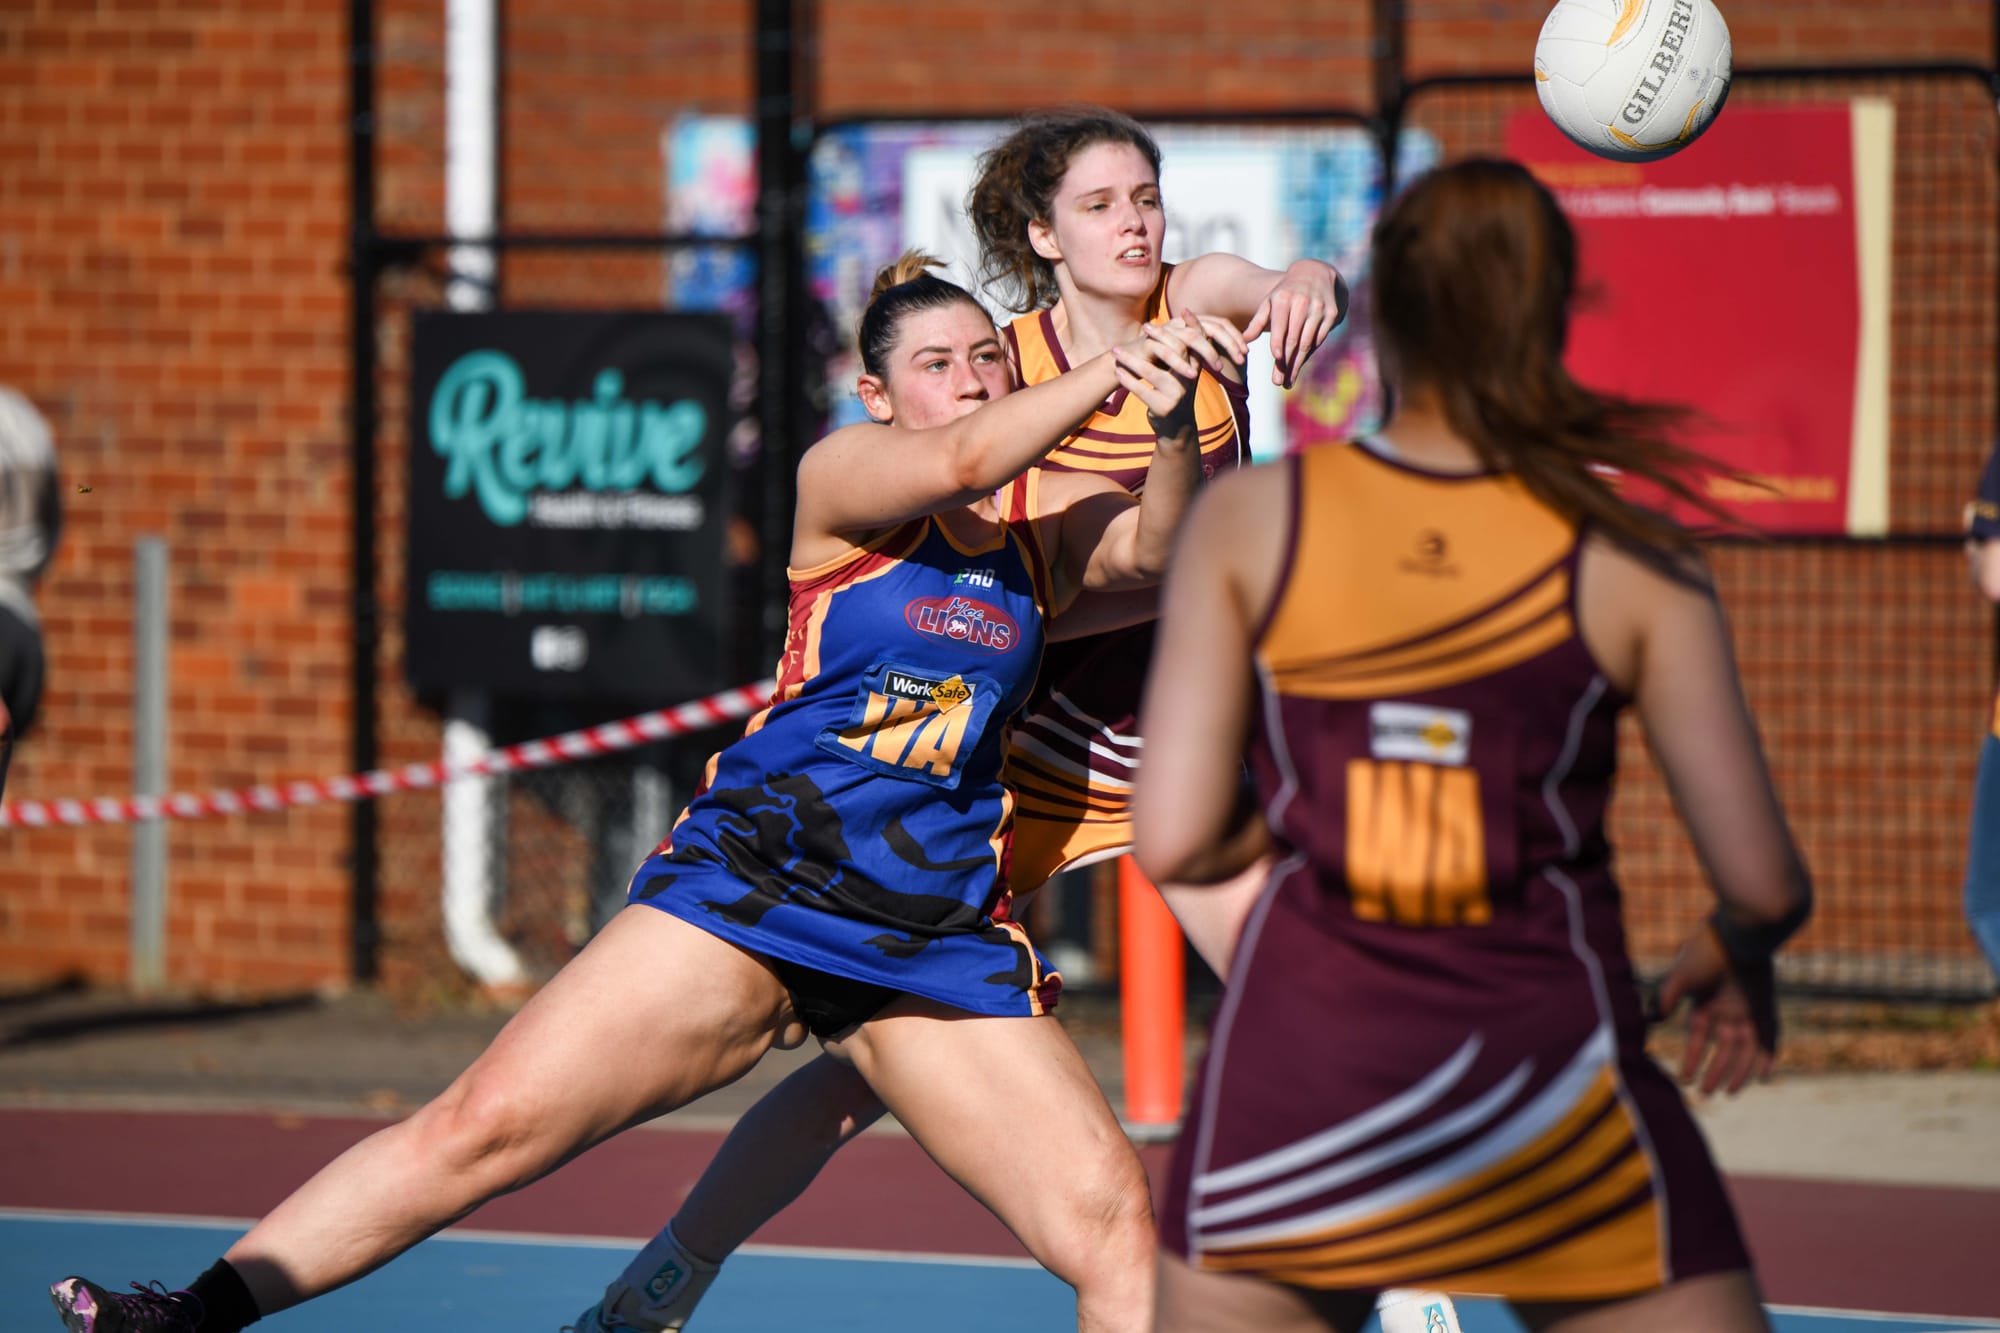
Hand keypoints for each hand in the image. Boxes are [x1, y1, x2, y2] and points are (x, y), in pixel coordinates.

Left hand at [1112, 310, 1244, 438]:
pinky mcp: (1164, 408)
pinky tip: (1118, 372)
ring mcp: (1177, 395)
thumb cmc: (1176, 390)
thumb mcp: (1184, 367)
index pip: (1192, 342)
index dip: (1178, 329)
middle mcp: (1190, 380)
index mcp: (1195, 367)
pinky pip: (1142, 391)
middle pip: (1175, 352)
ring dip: (1131, 360)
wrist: (1176, 426)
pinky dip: (1128, 380)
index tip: (1160, 319)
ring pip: (1153, 372)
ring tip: (1116, 352)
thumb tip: (1186, 311)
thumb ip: (1185, 344)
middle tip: (1141, 330)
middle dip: (1157, 339)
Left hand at [1243, 260, 1346, 388]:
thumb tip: (1243, 340)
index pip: (1280, 327)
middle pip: (1294, 339)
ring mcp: (1319, 308)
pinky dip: (1309, 353)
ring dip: (1297, 364)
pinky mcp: (1332, 314)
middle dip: (1285, 363)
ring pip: (1307, 342)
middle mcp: (1303, 303)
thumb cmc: (1286, 293)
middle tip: (1278, 381)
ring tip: (1288, 380)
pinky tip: (1299, 365)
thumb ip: (1257, 321)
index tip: (1275, 360)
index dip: (1278, 344)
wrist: (1315, 274)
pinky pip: (1319, 339)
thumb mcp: (1270, 302)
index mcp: (1284, 299)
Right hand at [1653, 920, 1778, 1095]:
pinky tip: (1764, 1076)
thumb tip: (1652, 1021)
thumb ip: (1666, 998)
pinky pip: (1770, 1039)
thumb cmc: (1706, 951)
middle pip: (1722, 1050)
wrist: (1740, 932)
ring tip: (1730, 1092)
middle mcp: (1727, 1011)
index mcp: (1705, 1004)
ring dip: (1738, 1072)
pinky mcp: (1767, 1008)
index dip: (1690, 1059)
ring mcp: (1748, 1011)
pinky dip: (1768, 1057)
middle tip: (1707, 1094)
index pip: (1697, 1039)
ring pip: (1745, 1050)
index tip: (1684, 1078)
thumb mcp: (1681, 977)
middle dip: (1714, 1072)